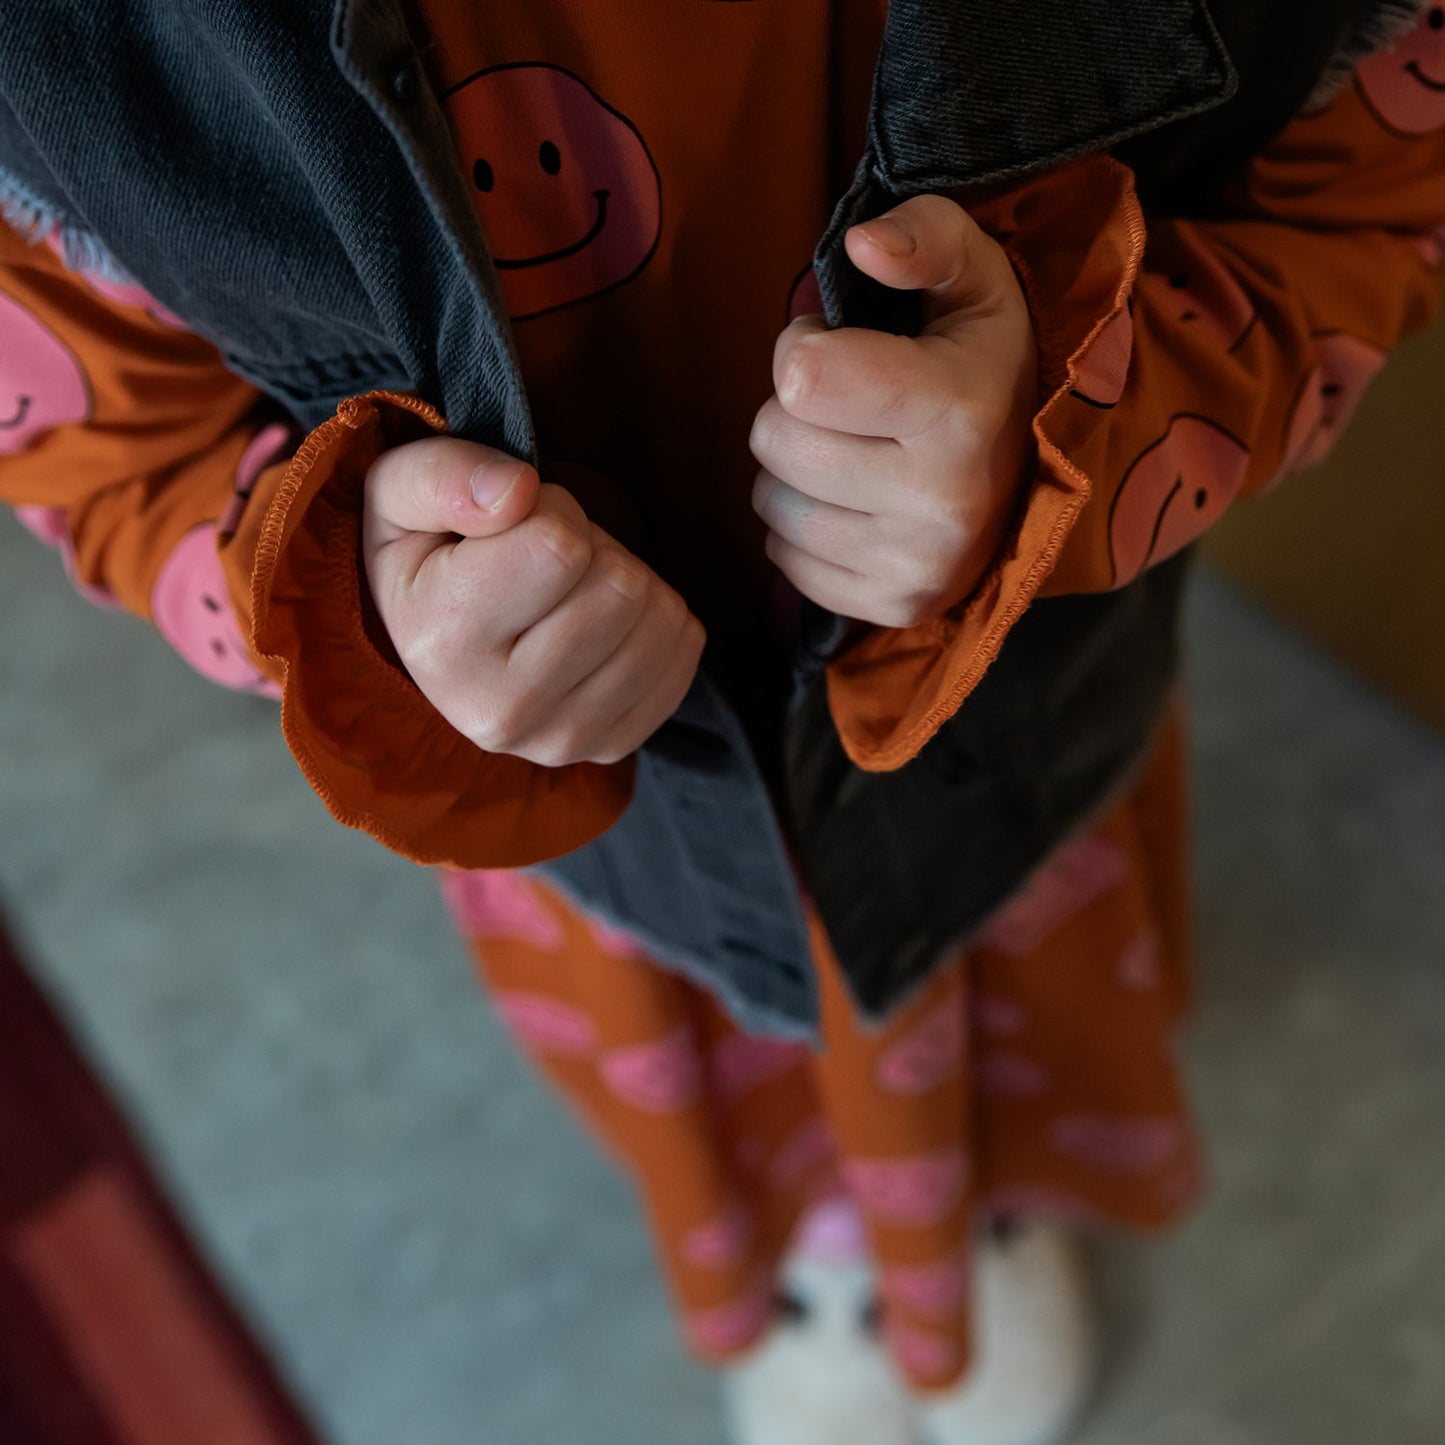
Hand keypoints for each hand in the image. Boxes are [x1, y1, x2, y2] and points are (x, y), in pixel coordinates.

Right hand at [363, 438, 704, 765]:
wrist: (436, 637)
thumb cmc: (427, 551)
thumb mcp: (400, 492)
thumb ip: (445, 477)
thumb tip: (517, 491)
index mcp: (442, 646)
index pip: (558, 546)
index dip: (551, 509)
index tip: (516, 523)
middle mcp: (501, 711)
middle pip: (619, 588)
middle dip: (593, 548)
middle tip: (549, 556)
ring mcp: (562, 739)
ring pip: (659, 618)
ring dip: (626, 580)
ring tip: (572, 589)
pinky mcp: (613, 745)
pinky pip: (684, 653)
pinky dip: (658, 619)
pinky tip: (604, 622)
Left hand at [749, 194, 1037, 628]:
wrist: (1038, 468)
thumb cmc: (984, 358)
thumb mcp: (974, 274)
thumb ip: (924, 234)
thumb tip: (862, 246)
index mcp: (959, 410)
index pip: (800, 377)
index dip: (804, 347)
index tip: (841, 346)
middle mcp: (941, 500)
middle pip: (774, 441)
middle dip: (793, 411)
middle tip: (847, 405)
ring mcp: (916, 566)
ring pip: (769, 503)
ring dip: (793, 471)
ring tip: (851, 452)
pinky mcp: (891, 607)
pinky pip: (782, 560)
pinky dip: (801, 529)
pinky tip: (853, 504)